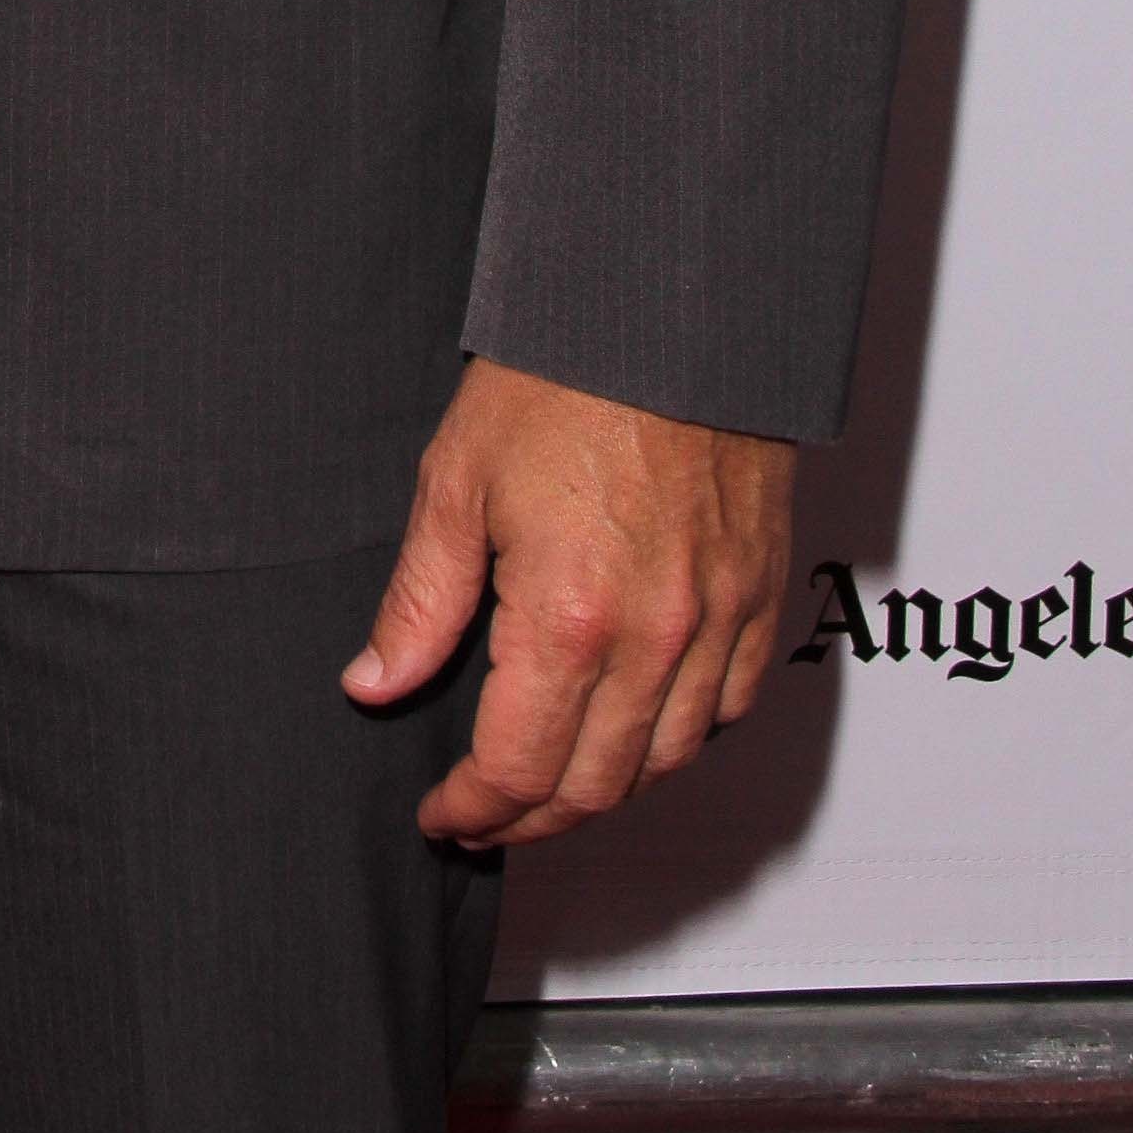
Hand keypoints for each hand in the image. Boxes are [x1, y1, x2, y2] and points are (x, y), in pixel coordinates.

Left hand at [345, 356, 794, 846]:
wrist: (672, 312)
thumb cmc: (563, 378)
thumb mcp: (457, 481)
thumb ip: (420, 602)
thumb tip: (374, 684)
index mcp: (570, 621)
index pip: (520, 769)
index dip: (475, 810)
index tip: (445, 816)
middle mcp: (656, 640)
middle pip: (595, 786)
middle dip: (531, 820)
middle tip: (486, 817)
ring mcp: (718, 624)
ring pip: (667, 762)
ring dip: (603, 790)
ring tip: (549, 784)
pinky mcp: (759, 597)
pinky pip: (727, 710)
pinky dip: (679, 741)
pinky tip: (637, 729)